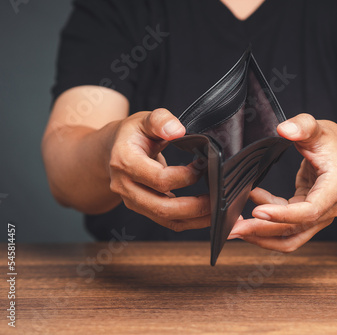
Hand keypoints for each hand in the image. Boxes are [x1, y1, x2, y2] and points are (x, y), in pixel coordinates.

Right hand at [108, 108, 210, 231]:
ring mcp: (133, 201)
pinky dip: (190, 221)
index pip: (159, 179)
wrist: (114, 149)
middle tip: (218, 198)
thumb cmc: (133, 133)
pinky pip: (168, 221)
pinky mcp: (143, 209)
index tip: (203, 165)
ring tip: (217, 211)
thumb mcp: (144, 119)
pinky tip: (206, 215)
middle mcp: (125, 186)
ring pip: (166, 219)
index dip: (186, 175)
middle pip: (162, 207)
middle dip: (194, 207)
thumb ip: (161, 120)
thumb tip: (177, 130)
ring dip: (195, 219)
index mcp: (125, 162)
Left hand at [228, 114, 336, 251]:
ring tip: (238, 229)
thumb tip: (284, 129)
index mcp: (335, 188)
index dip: (282, 215)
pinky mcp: (308, 216)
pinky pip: (287, 227)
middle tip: (235, 229)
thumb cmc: (334, 143)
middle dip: (263, 231)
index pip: (309, 211)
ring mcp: (320, 215)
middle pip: (296, 229)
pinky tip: (252, 204)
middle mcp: (330, 208)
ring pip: (291, 236)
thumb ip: (303, 126)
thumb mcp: (319, 129)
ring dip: (263, 236)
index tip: (256, 212)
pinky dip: (268, 221)